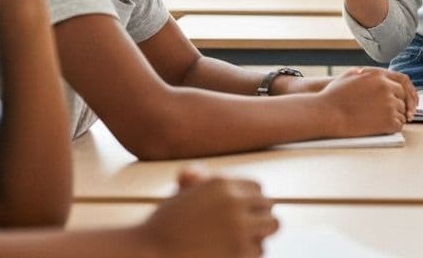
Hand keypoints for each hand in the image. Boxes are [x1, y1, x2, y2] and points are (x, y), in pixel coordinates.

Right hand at [137, 168, 278, 257]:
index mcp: (221, 183)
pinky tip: (231, 254)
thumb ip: (198, 182)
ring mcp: (240, 227)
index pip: (257, 187)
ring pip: (271, 226)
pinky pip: (259, 250)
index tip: (244, 211)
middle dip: (259, 216)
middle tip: (248, 227)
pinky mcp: (241, 252)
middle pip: (268, 205)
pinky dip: (249, 253)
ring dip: (259, 233)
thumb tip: (203, 173)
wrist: (151, 253)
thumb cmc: (163, 226)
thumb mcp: (182, 196)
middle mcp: (234, 201)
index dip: (251, 200)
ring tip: (243, 240)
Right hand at [317, 66, 415, 134]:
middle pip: (403, 97)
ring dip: (396, 116)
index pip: (403, 81)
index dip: (408, 91)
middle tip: (395, 112)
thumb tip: (373, 76)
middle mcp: (387, 88)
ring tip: (382, 120)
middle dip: (401, 105)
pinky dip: (394, 126)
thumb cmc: (334, 96)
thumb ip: (367, 74)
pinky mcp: (388, 120)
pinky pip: (399, 124)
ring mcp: (389, 104)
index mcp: (379, 75)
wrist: (327, 113)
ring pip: (402, 112)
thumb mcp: (350, 75)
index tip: (409, 99)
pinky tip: (384, 127)